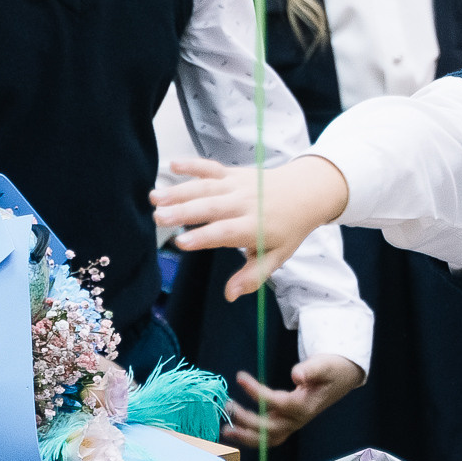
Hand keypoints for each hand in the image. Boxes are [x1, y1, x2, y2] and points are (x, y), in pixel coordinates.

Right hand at [152, 155, 350, 300]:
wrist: (306, 192)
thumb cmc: (287, 229)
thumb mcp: (276, 257)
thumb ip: (252, 276)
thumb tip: (230, 295)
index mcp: (254, 226)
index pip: (226, 232)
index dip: (204, 237)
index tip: (181, 243)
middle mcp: (244, 203)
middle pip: (210, 207)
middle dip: (183, 212)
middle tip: (158, 218)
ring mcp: (237, 186)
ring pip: (205, 187)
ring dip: (179, 191)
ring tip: (155, 198)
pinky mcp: (233, 173)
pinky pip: (211, 167)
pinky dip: (193, 165)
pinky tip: (173, 165)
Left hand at [221, 356, 365, 446]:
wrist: (342, 377)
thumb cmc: (332, 369)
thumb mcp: (325, 365)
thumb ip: (311, 369)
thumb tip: (296, 375)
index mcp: (306, 406)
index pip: (277, 403)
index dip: (257, 392)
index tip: (240, 377)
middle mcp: (298, 420)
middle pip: (270, 428)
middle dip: (247, 420)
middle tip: (228, 406)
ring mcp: (293, 423)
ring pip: (268, 438)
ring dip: (246, 437)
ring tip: (226, 430)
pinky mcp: (288, 422)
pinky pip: (268, 435)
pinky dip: (251, 436)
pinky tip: (236, 430)